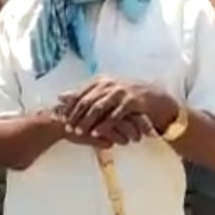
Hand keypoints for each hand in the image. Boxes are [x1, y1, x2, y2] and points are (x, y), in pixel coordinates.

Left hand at [58, 76, 173, 140]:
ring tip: (79, 132)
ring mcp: (120, 92)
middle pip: (86, 101)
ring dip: (87, 121)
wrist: (155, 97)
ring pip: (98, 108)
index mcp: (100, 80)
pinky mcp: (131, 101)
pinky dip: (104, 125)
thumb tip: (59, 96)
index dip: (69, 107)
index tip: (62, 119)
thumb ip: (83, 94)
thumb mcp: (104, 92)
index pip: (79, 93)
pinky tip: (97, 133)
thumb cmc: (125, 96)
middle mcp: (109, 84)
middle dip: (75, 116)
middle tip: (68, 128)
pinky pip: (114, 115)